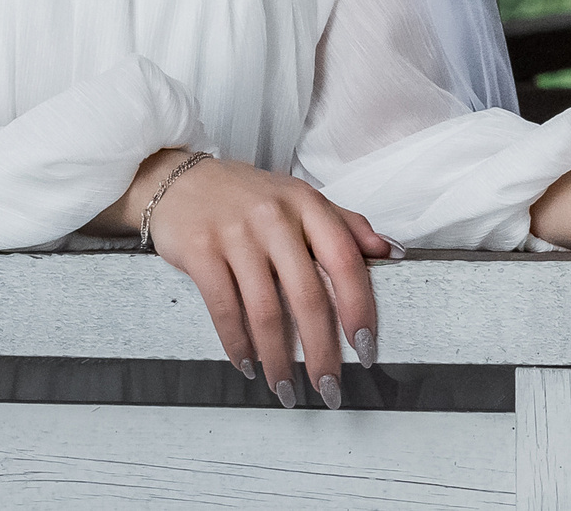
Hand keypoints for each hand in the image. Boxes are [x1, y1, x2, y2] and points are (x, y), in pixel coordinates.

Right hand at [98, 148, 393, 408]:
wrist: (180, 180)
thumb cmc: (249, 196)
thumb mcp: (301, 199)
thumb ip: (346, 225)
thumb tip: (390, 252)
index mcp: (308, 205)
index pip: (345, 260)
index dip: (359, 307)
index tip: (366, 348)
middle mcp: (276, 218)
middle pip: (308, 295)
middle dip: (322, 350)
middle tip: (329, 388)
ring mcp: (237, 235)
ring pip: (266, 310)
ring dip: (278, 359)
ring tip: (286, 389)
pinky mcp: (201, 251)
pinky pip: (224, 308)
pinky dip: (237, 344)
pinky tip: (248, 365)